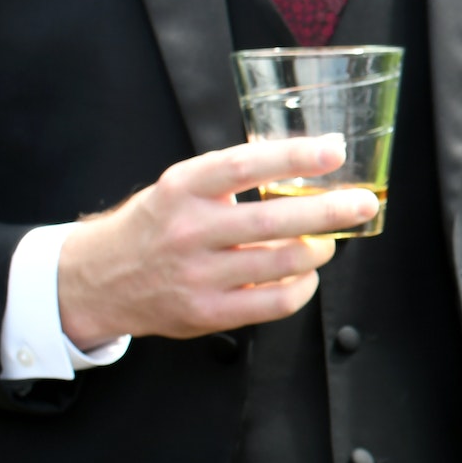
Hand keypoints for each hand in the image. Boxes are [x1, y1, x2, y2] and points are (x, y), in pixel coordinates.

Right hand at [57, 136, 380, 347]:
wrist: (98, 279)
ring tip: (328, 241)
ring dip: (319, 250)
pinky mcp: (208, 312)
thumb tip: (306, 165)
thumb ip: (231, 179)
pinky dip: (302, 287)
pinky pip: (275, 303)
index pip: (243, 165)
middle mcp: (189, 229)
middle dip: (330, 211)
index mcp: (183, 188)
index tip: (334, 149)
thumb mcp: (181, 189)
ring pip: (282, 263)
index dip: (293, 156)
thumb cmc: (156, 226)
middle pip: (273, 220)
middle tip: (363, 203)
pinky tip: (306, 275)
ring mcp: (198, 274)